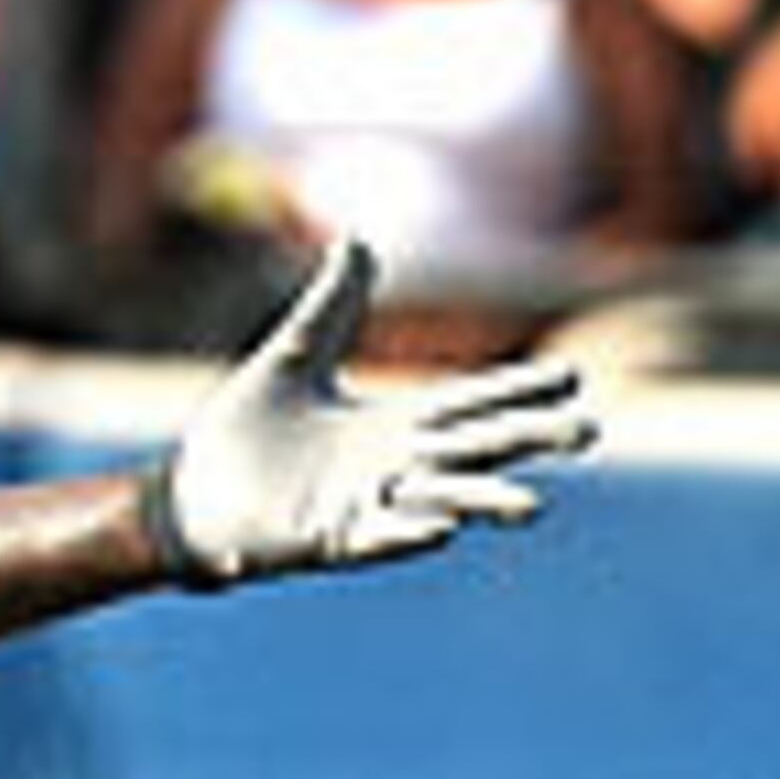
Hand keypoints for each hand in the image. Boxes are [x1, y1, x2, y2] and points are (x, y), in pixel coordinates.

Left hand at [146, 237, 594, 586]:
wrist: (191, 495)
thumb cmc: (244, 433)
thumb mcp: (293, 355)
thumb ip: (332, 306)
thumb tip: (356, 240)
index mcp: (390, 424)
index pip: (468, 403)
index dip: (516, 392)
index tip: (571, 379)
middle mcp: (390, 467)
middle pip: (473, 450)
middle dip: (527, 441)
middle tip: (588, 432)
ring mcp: (363, 506)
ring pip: (437, 501)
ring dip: (481, 502)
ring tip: (531, 506)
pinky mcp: (326, 538)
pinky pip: (375, 538)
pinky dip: (407, 533)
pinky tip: (440, 528)